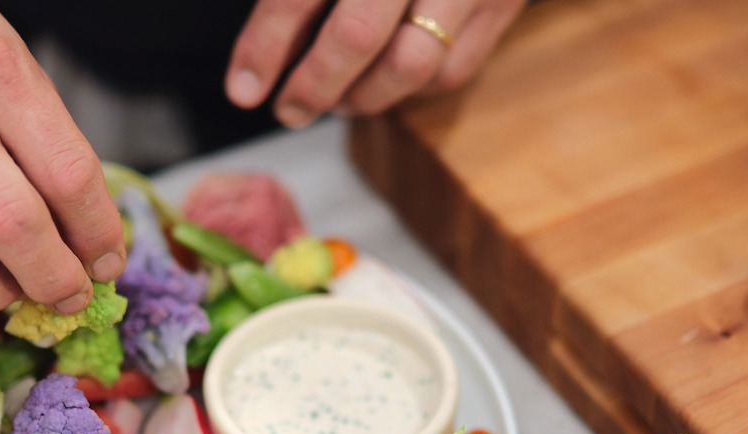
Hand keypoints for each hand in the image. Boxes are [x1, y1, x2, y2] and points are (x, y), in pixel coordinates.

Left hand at [224, 0, 526, 127]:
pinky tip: (383, 82)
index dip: (265, 44)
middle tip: (288, 108)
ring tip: (334, 99)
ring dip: (362, 97)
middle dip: (313, 85)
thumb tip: (263, 42)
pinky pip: (453, 68)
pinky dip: (411, 88)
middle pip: (356, 35)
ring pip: (410, 63)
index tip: (244, 86)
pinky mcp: (504, 1)